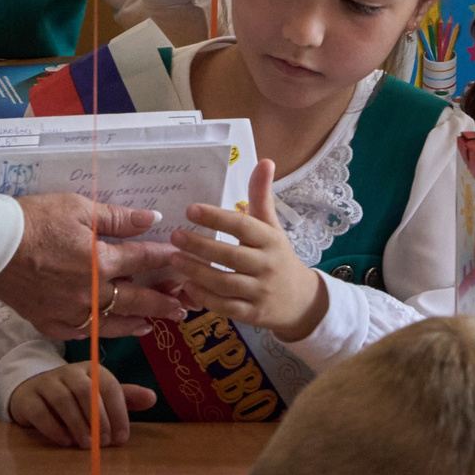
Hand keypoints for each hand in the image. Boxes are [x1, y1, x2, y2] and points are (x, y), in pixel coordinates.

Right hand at [0, 192, 189, 339]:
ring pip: (114, 323)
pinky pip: (85, 333)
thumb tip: (151, 218)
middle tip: (182, 307)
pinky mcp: (51, 324)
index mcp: (99, 261)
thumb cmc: (33, 220)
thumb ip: (116, 218)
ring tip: (154, 324)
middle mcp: (90, 293)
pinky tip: (112, 328)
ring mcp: (71, 313)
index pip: (143, 260)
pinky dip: (104, 330)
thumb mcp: (77, 209)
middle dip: (163, 303)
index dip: (165, 259)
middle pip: (137, 300)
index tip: (181, 261)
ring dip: (138, 323)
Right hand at [8, 364, 157, 446]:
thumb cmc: (73, 397)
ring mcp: (46, 383)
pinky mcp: (28, 398)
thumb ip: (124, 398)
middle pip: (85, 391)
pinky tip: (66, 442)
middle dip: (98, 419)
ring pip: (63, 400)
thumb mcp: (100, 395)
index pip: (108, 385)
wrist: (31, 391)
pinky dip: (54, 429)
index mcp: (91, 369)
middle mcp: (69, 372)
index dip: (118, 412)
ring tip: (88, 445)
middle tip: (105, 443)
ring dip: (78, 424)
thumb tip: (152, 398)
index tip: (122, 437)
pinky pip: (41, 412)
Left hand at [173, 161, 328, 343]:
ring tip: (173, 259)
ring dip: (197, 272)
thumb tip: (264, 161)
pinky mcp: (253, 314)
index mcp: (270, 240)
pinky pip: (226, 307)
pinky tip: (187, 287)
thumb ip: (261, 196)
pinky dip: (205, 298)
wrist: (301, 300)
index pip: (242, 226)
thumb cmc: (278, 257)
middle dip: (200, 245)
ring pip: (225, 283)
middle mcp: (266, 265)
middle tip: (174, 235)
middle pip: (230, 256)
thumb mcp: (271, 227)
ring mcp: (260, 292)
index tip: (190, 209)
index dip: (216, 217)